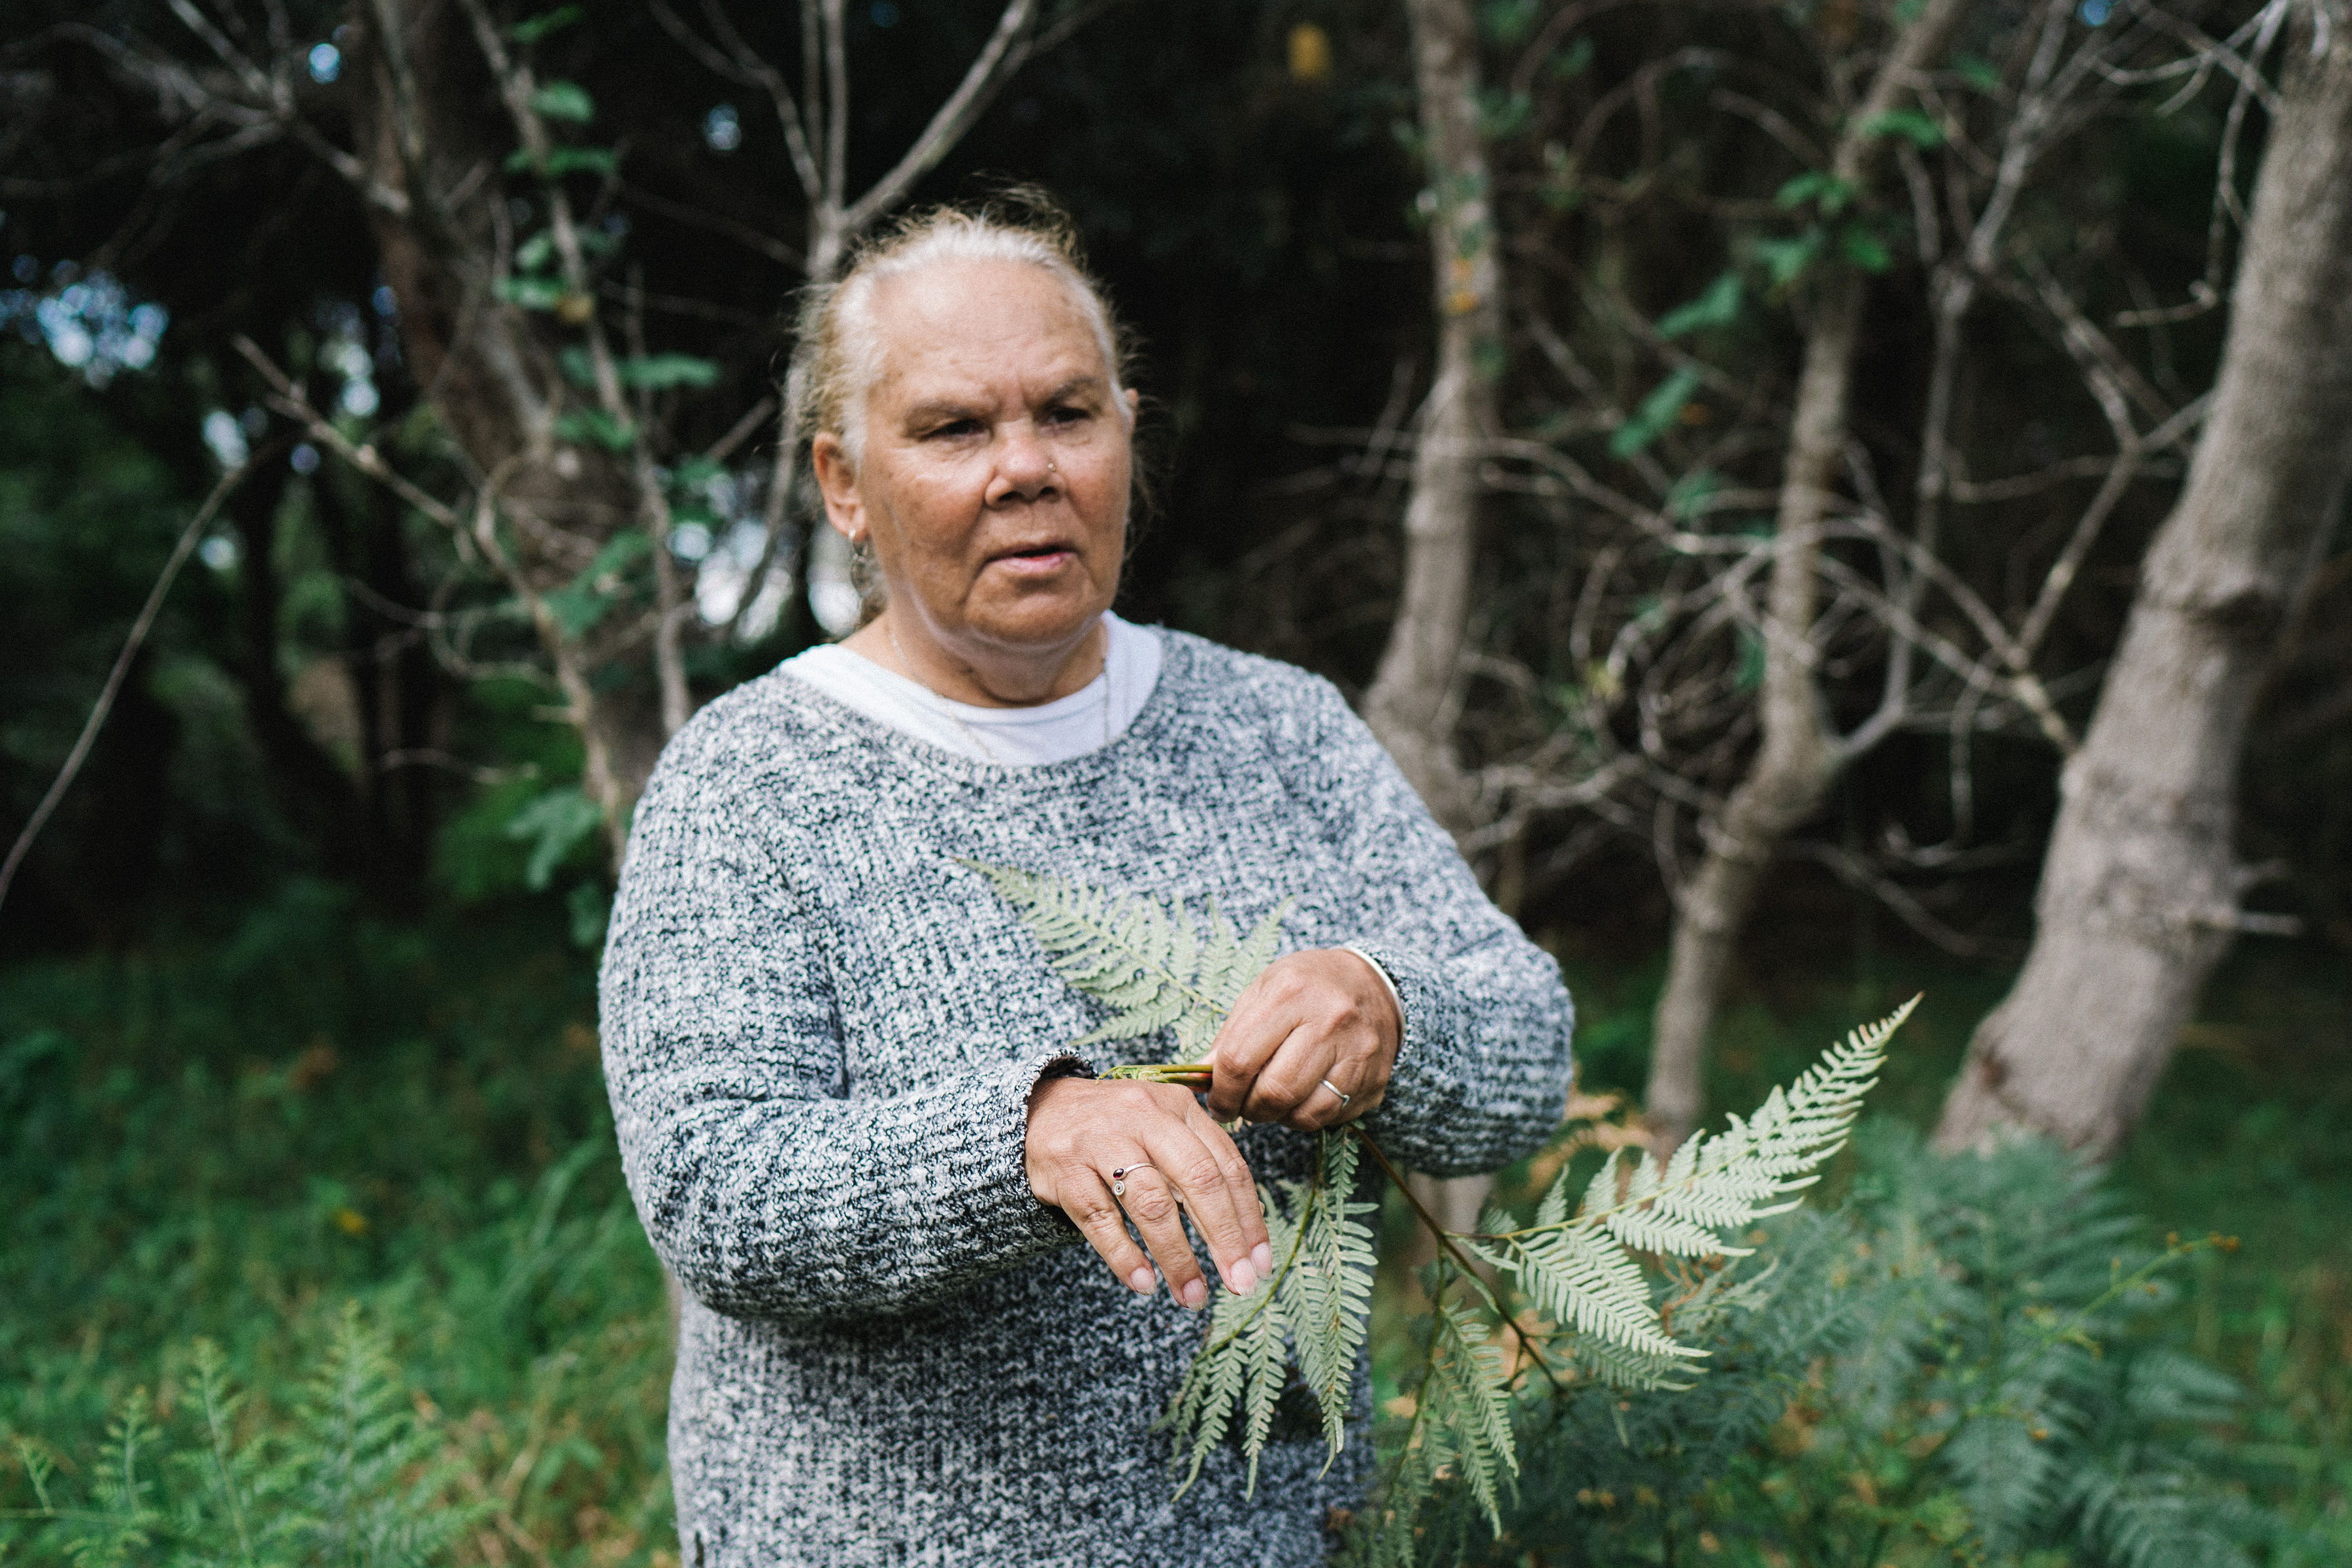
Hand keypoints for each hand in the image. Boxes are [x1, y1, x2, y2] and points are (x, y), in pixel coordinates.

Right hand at [1024, 1076, 1273, 1308]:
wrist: (1038, 1111)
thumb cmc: (1118, 1130)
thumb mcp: (1163, 1127)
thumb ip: (1202, 1163)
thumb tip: (1248, 1227)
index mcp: (1178, 1106)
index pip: (1227, 1165)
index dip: (1249, 1217)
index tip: (1261, 1263)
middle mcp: (1144, 1117)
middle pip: (1198, 1181)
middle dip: (1224, 1239)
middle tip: (1240, 1284)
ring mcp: (1101, 1142)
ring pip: (1151, 1204)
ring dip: (1177, 1258)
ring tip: (1193, 1297)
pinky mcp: (1065, 1170)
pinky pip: (1100, 1219)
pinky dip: (1125, 1256)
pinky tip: (1144, 1284)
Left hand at [1204, 949, 1400, 1131]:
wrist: (1374, 983)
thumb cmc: (1308, 986)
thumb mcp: (1264, 990)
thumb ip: (1232, 1033)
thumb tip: (1202, 1076)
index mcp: (1290, 992)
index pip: (1240, 1058)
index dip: (1221, 1091)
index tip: (1216, 1101)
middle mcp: (1328, 1020)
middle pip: (1273, 1090)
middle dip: (1248, 1108)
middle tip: (1241, 1106)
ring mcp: (1357, 1052)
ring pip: (1303, 1111)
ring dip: (1276, 1116)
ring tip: (1269, 1102)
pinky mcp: (1374, 1078)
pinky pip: (1328, 1116)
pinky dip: (1304, 1117)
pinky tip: (1299, 1099)